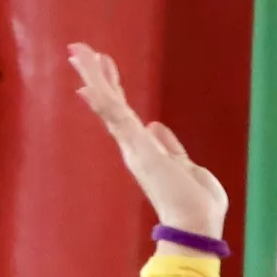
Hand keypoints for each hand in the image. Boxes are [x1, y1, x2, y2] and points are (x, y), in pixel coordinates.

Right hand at [68, 43, 228, 238]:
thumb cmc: (198, 205)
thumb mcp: (188, 167)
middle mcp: (135, 148)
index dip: (114, 88)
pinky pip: (118, 121)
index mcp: (147, 151)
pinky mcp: (140, 151)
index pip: (125, 113)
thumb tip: (155, 125)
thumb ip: (172, 147)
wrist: (197, 228)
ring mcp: (135, 149)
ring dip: (94, 78)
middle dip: (96, 76)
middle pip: (112, 104)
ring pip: (111, 106)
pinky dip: (102, 103)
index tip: (104, 65)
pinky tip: (86, 85)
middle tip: (78, 49)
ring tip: (78, 52)